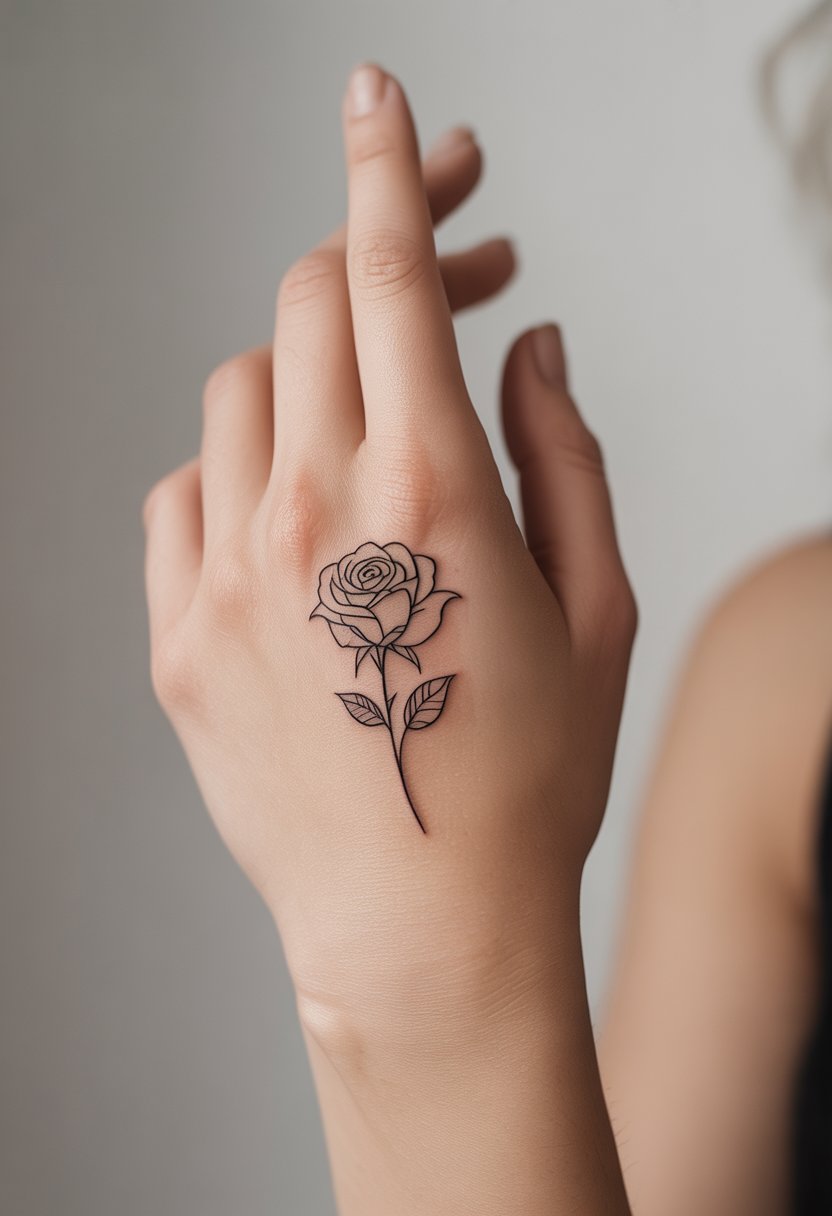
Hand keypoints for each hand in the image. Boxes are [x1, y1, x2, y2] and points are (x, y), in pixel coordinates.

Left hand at [144, 62, 633, 1066]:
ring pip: (240, 388)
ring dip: (312, 369)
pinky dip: (240, 470)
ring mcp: (227, 575)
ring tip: (375, 425)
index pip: (390, 273)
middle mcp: (311, 512)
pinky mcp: (177, 638)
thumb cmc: (527, 777)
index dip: (389, 165)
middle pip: (309, 301)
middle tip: (449, 276)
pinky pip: (184, 493)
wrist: (420, 926)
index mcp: (429, 491)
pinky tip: (294, 516)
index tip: (380, 96)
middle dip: (378, 257)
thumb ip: (561, 451)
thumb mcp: (594, 605)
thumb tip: (529, 347)